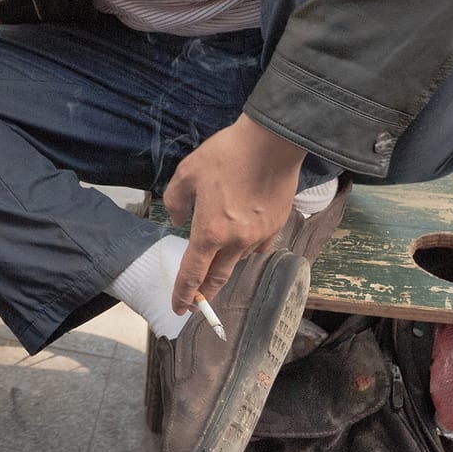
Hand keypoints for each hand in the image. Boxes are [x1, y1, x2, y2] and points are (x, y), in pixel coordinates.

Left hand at [162, 115, 306, 313]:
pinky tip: (241, 237)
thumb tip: (177, 219)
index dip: (183, 293)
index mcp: (210, 231)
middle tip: (195, 303)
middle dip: (204, 293)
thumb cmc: (225, 155)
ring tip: (215, 260)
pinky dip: (246, 248)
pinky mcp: (277, 226)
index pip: (192, 273)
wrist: (271, 143)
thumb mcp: (187, 172)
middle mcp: (236, 241)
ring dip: (224, 265)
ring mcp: (259, 236)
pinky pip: (257, 247)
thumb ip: (176, 200)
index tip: (178, 308)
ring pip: (238, 260)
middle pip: (218, 277)